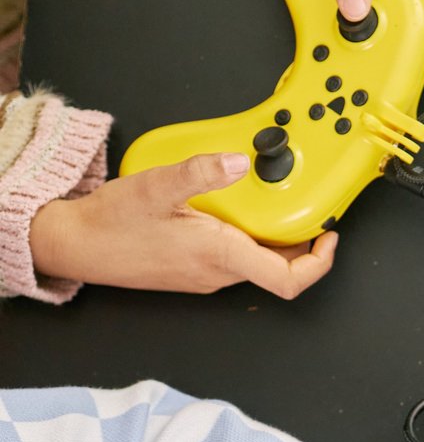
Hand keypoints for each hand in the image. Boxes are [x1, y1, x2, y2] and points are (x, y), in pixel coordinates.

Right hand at [29, 152, 336, 297]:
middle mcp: (217, 273)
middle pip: (278, 267)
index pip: (287, 280)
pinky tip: (233, 209)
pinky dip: (246, 236)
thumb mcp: (157, 186)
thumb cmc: (111, 223)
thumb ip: (202, 171)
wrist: (75, 245)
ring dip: (272, 236)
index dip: (319, 263)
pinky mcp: (193, 270)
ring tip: (272, 201)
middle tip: (308, 207)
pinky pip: (234, 257)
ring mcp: (205, 276)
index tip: (329, 236)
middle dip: (300, 240)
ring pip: (256, 261)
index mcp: (219, 256)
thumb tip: (239, 161)